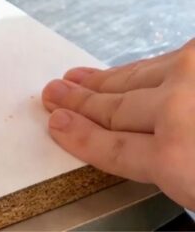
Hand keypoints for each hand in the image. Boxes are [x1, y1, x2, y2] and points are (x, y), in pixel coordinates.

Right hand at [42, 40, 194, 209]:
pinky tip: (122, 72)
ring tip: (76, 79)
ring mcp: (191, 74)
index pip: (114, 149)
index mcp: (178, 159)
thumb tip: (144, 158)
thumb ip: (169, 171)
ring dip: (100, 82)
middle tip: (53, 93)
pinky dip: (134, 70)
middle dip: (79, 103)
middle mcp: (176, 110)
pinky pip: (158, 63)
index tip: (56, 124)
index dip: (80, 138)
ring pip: (133, 80)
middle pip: (116, 110)